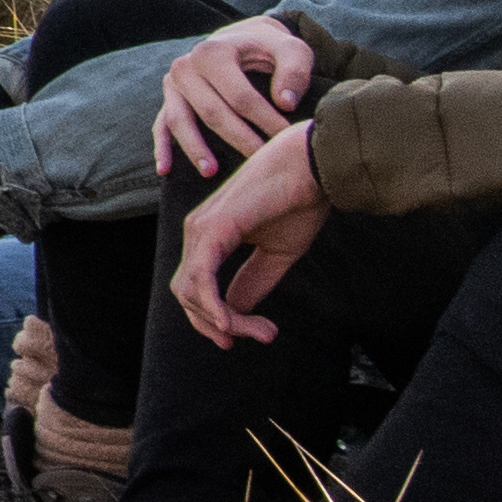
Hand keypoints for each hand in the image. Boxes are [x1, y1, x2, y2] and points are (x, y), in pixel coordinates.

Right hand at [151, 14, 321, 177]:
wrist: (242, 39)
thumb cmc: (269, 49)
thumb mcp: (290, 49)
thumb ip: (294, 71)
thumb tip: (286, 104)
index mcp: (213, 52)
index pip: (240, 95)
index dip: (265, 120)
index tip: (287, 138)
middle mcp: (186, 66)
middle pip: (211, 111)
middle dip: (238, 139)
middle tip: (262, 161)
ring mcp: (173, 84)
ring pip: (180, 120)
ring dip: (194, 148)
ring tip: (212, 172)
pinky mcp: (169, 99)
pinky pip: (161, 125)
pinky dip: (162, 147)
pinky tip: (165, 170)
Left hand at [172, 121, 328, 342]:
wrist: (313, 165)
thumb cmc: (298, 201)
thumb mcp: (276, 254)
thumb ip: (252, 282)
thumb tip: (233, 314)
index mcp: (209, 237)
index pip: (197, 289)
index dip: (220, 320)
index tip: (260, 334)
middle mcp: (197, 232)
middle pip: (188, 295)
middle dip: (217, 326)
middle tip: (263, 336)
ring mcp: (200, 229)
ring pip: (191, 292)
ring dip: (223, 322)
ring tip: (263, 332)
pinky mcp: (212, 228)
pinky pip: (200, 278)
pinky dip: (213, 306)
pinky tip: (233, 322)